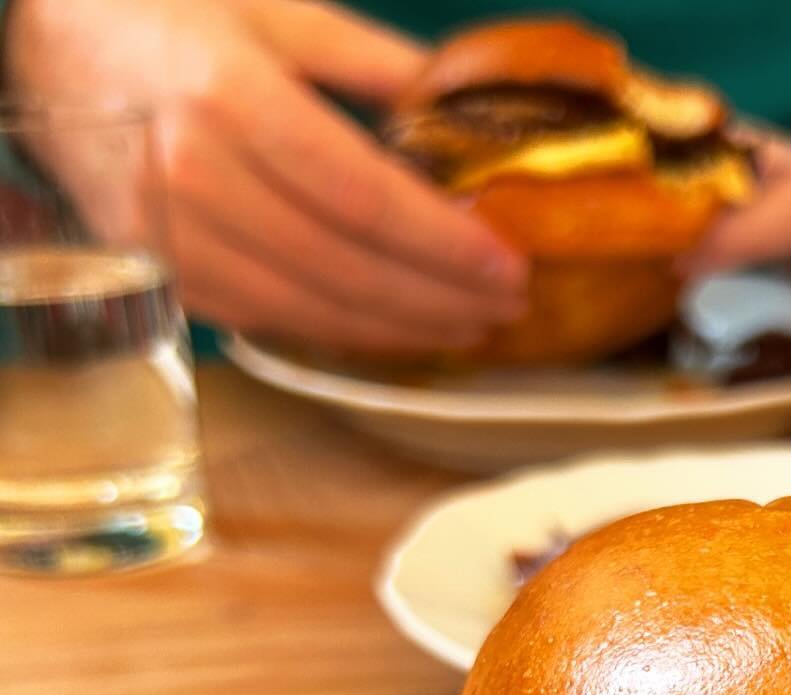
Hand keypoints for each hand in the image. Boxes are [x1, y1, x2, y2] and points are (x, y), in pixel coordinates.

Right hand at [5, 0, 529, 350]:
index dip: (444, 244)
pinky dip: (339, 332)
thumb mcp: (270, 9)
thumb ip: (370, 61)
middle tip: (507, 309)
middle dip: (440, 298)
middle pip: (346, 265)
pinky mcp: (158, 271)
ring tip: (467, 328)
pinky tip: (392, 330)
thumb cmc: (156, 11)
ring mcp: (168, 232)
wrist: (33, 39)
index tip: (508, 266)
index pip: (363, 197)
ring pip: (309, 308)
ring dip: (400, 329)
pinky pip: (266, 320)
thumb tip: (458, 102)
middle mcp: (193, 173)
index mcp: (229, 95)